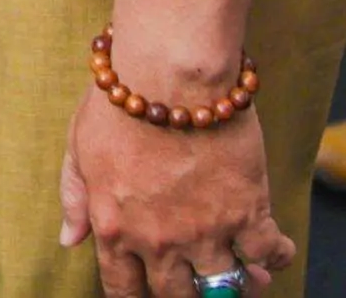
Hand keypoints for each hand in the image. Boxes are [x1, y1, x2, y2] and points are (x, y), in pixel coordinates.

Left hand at [58, 82, 294, 295]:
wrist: (170, 70)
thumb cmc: (120, 101)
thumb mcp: (79, 148)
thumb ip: (75, 198)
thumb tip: (70, 240)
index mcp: (114, 229)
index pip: (123, 289)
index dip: (137, 293)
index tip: (148, 286)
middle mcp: (159, 241)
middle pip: (174, 295)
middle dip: (185, 292)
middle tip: (196, 280)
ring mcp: (205, 231)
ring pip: (223, 286)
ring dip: (234, 285)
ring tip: (245, 278)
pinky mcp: (247, 211)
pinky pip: (268, 254)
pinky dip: (275, 259)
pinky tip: (274, 251)